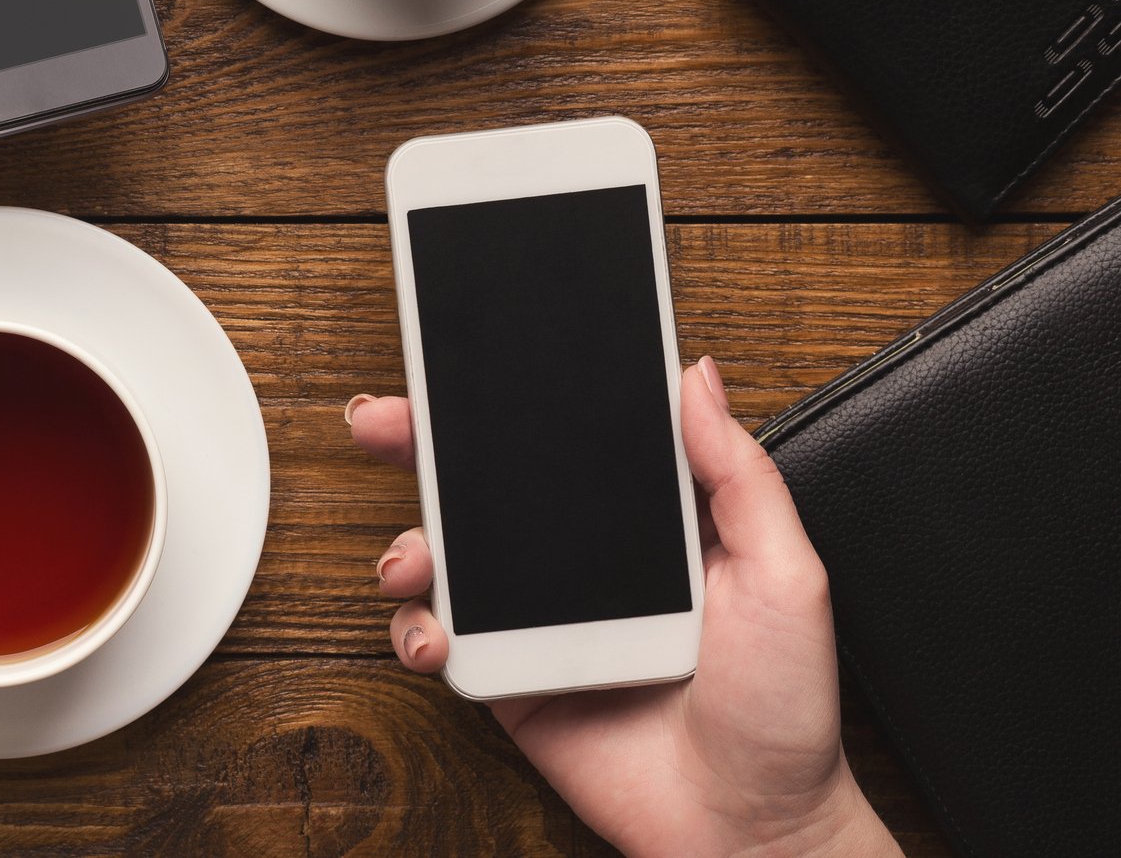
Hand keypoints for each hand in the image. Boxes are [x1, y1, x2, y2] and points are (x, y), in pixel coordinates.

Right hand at [347, 359, 901, 856]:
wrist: (747, 829)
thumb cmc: (783, 711)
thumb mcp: (787, 576)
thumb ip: (740, 476)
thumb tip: (697, 376)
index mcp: (645, 521)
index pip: (569, 441)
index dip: (513, 399)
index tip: (466, 361)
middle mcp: (583, 560)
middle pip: (486, 484)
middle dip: (423, 443)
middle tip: (384, 421)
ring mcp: (538, 617)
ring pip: (447, 555)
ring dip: (409, 542)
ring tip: (414, 559)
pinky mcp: (506, 675)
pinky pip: (441, 637)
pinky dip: (417, 629)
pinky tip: (435, 635)